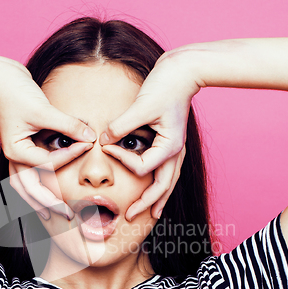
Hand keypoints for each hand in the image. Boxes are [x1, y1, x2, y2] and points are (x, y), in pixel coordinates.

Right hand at [0, 62, 95, 218]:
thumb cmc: (17, 92)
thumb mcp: (43, 108)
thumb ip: (68, 125)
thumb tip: (91, 138)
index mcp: (17, 150)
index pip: (47, 163)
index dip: (69, 156)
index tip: (87, 147)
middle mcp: (14, 158)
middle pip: (30, 190)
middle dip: (49, 204)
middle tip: (69, 216)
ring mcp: (15, 157)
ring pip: (24, 189)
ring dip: (38, 204)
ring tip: (53, 217)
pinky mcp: (20, 152)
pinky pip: (26, 178)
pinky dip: (35, 190)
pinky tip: (45, 199)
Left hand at [99, 50, 199, 219]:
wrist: (184, 71)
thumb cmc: (166, 86)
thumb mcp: (141, 107)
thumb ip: (121, 126)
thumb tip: (104, 141)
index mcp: (170, 147)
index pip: (142, 167)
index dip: (122, 160)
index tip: (106, 147)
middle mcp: (175, 152)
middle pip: (162, 187)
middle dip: (146, 203)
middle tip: (129, 217)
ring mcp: (175, 149)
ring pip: (168, 182)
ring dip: (158, 198)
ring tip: (151, 214)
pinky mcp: (171, 143)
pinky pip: (166, 170)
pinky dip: (160, 183)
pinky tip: (154, 189)